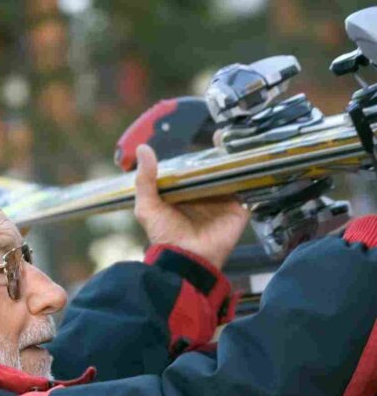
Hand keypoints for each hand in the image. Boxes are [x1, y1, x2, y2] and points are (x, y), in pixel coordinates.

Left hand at [134, 144, 248, 270]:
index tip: (207, 138)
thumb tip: (144, 149)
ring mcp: (224, 203)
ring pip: (234, 177)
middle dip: (222, 155)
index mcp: (186, 193)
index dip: (201, 155)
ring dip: (238, 163)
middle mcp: (207, 195)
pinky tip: (252, 164)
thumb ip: (145, 180)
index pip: (196, 169)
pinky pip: (249, 191)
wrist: (186, 258)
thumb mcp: (147, 207)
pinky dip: (251, 178)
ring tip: (240, 144)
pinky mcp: (239, 211)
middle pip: (217, 170)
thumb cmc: (164, 235)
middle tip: (224, 137)